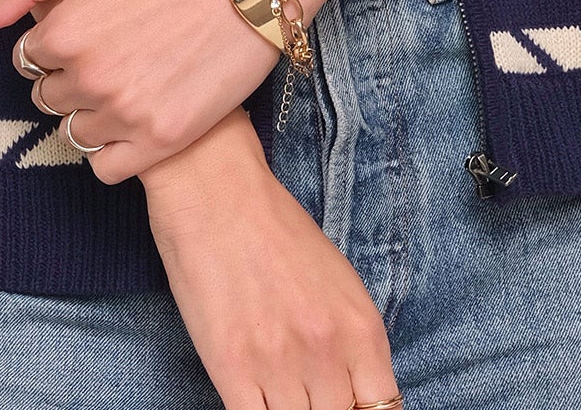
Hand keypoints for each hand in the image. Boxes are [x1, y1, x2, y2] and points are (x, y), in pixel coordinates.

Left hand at [0, 0, 281, 181]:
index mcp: (65, 31)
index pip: (28, 59)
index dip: (56, 43)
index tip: (90, 31)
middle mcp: (87, 78)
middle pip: (49, 99)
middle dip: (71, 78)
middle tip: (115, 53)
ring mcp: (123, 114)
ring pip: (75, 134)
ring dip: (93, 113)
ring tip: (130, 82)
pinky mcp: (158, 141)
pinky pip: (104, 168)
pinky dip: (112, 151)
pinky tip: (135, 119)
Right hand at [144, 112, 401, 409]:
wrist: (218, 191)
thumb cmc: (276, 228)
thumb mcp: (337, 283)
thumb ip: (350, 343)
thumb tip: (353, 394)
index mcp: (362, 328)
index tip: (345, 403)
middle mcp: (328, 350)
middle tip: (307, 393)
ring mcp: (280, 363)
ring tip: (279, 389)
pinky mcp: (232, 368)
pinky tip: (253, 398)